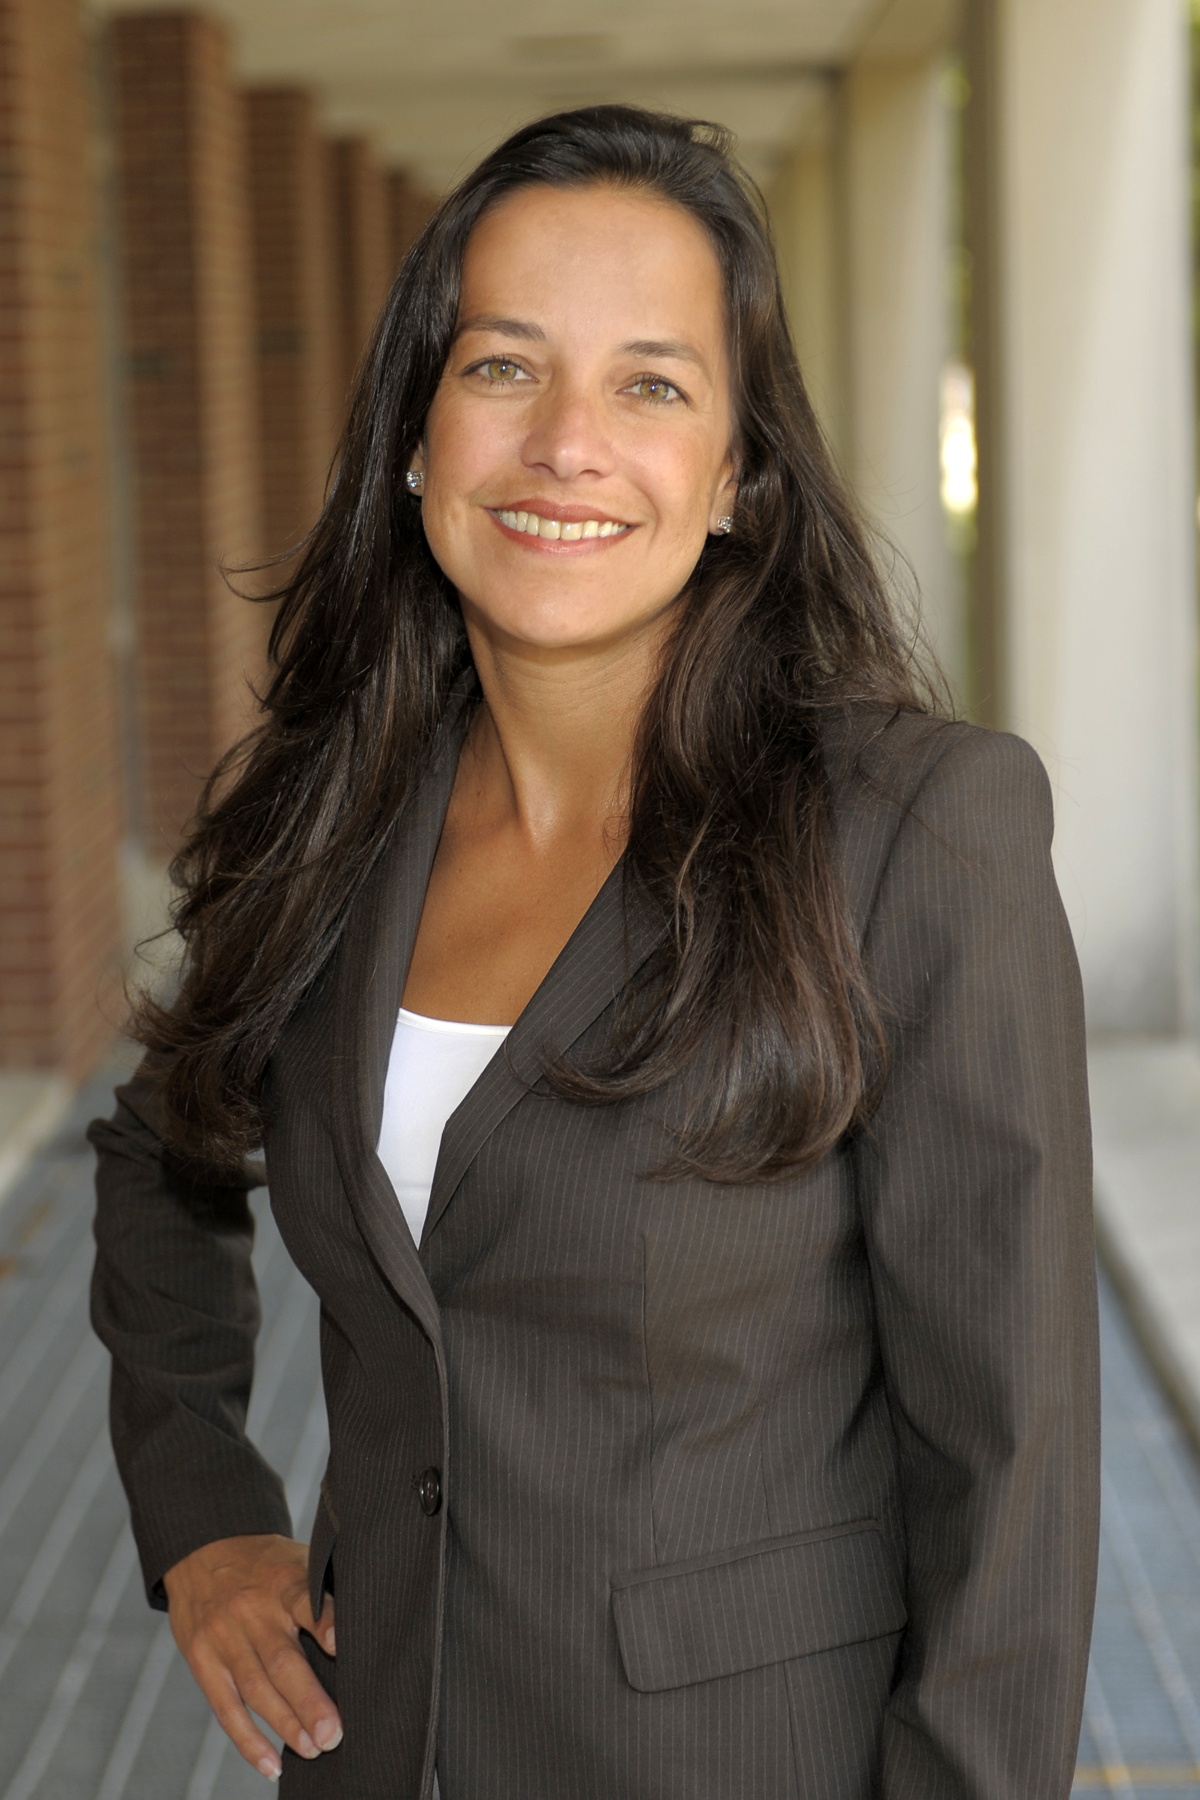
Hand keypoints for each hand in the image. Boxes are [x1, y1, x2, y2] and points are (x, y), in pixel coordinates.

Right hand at [163, 1533, 339, 1780]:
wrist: (202, 1547)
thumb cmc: (264, 1561)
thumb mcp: (296, 1557)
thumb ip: (323, 1589)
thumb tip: (368, 1624)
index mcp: (281, 1580)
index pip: (303, 1598)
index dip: (323, 1621)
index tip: (339, 1646)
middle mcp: (251, 1610)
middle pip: (280, 1659)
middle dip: (308, 1701)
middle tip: (332, 1734)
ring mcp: (223, 1637)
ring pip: (255, 1688)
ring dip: (284, 1725)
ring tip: (312, 1749)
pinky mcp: (202, 1660)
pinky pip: (226, 1706)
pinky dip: (247, 1740)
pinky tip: (270, 1763)